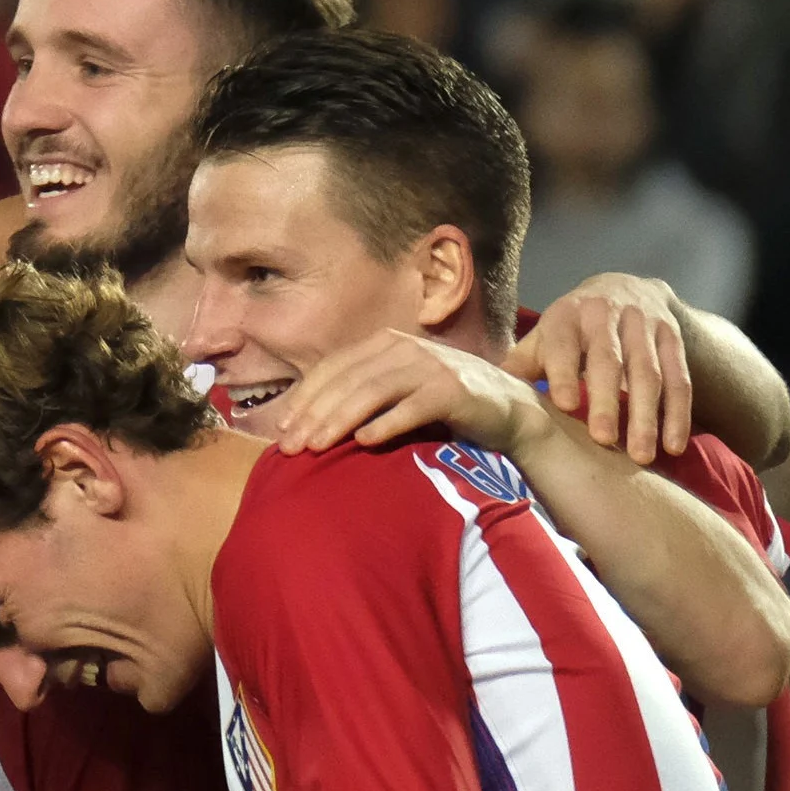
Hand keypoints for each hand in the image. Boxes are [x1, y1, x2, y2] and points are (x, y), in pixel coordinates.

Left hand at [263, 328, 548, 456]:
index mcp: (386, 343)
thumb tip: (306, 421)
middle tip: (290, 447)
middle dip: (313, 414)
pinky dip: (386, 424)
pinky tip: (364, 442)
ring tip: (317, 446)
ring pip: (373, 391)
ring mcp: (431, 367)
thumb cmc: (443, 405)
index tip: (281, 430)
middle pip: (347, 380)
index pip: (333, 368)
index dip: (304, 397)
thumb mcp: (398, 390)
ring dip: (339, 419)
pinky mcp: (453, 391)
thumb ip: (362, 394)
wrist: (508, 411)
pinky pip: (412, 407)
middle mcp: (406, 349)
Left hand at [516, 274, 694, 463]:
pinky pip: (679, 379)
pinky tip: (673, 446)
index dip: (565, 371)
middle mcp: (607, 315)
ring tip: (642, 456)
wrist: (626, 289)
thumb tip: (479, 398)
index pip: (564, 344)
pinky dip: (677, 414)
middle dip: (607, 399)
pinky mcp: (672, 338)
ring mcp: (644, 325)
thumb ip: (520, 367)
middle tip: (604, 440)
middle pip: (610, 360)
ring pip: (649, 372)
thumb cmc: (571, 329)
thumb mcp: (544, 338)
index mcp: (567, 316)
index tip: (565, 404)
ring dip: (647, 415)